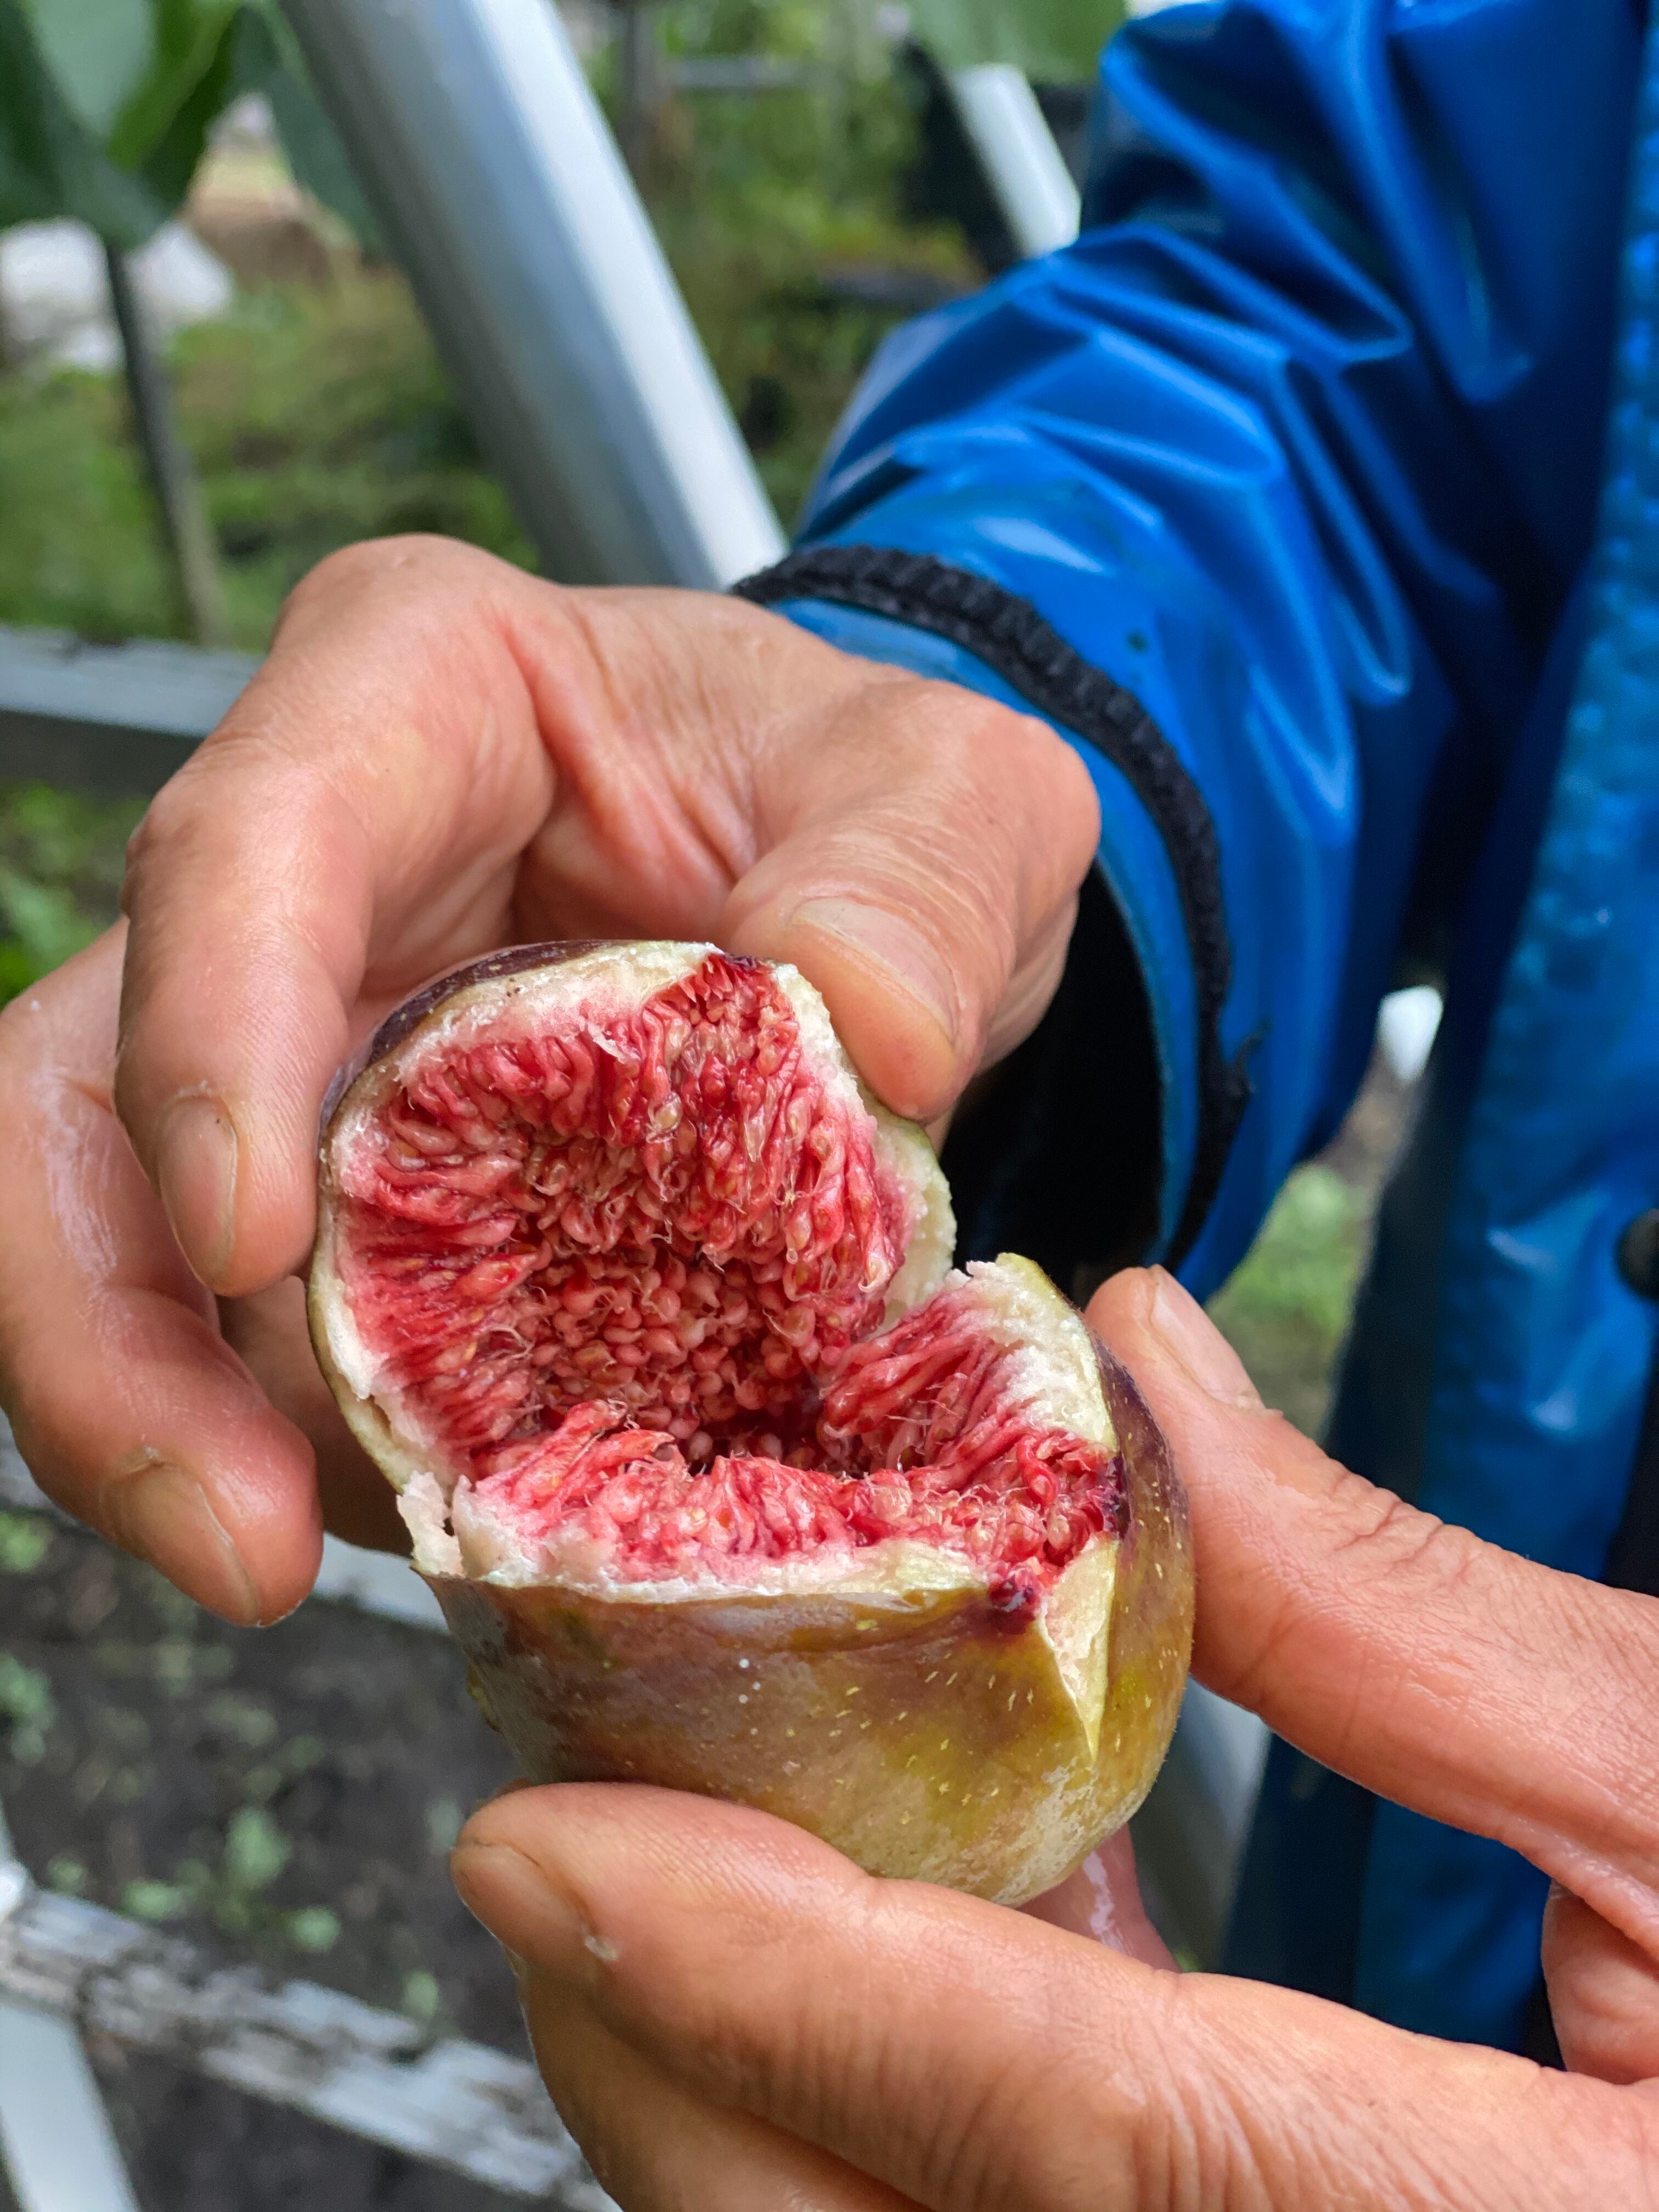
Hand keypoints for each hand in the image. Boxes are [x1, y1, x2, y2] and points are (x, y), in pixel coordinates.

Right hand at [0, 537, 1096, 1622]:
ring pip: (117, 1237)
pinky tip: (430, 1521)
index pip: (247, 850)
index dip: (207, 1042)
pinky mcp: (326, 1189)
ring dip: (177, 1425)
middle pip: (82, 1085)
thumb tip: (866, 1036)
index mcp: (418, 690)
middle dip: (108, 1327)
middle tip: (236, 1537)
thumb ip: (921, 883)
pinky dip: (314, 1443)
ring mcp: (289, 1038)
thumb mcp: (964, 797)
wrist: (871, 893)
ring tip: (306, 1565)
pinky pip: (252, 1334)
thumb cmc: (875, 798)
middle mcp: (303, 871)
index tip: (249, 1247)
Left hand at [451, 1269, 1658, 2209]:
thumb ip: (1400, 1607)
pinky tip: (909, 1962)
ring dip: (757, 2094)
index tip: (549, 1844)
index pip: (1060, 2127)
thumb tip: (1142, 1373)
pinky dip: (902, 2123)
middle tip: (578, 1848)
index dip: (773, 1976)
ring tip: (690, 1877)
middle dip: (682, 2063)